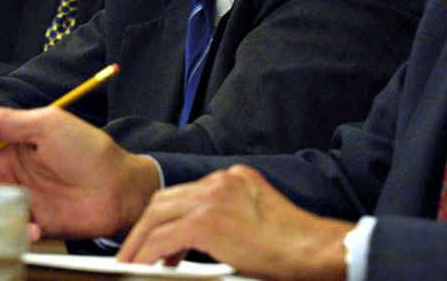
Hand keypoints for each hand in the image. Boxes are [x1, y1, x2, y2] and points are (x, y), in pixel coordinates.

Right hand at [0, 95, 159, 239]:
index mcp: (8, 144)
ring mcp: (17, 199)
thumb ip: (5, 120)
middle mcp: (7, 172)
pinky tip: (29, 229)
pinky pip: (7, 231)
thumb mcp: (46, 125)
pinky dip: (12, 233)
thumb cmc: (89, 149)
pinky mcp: (30, 224)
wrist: (121, 187)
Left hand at [119, 165, 351, 280]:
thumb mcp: (256, 225)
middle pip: (165, 200)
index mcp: (233, 179)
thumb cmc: (293, 247)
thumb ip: (227, 224)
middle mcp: (220, 182)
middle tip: (134, 253)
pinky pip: (162, 237)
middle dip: (145, 228)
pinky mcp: (206, 220)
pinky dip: (145, 253)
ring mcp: (212, 197)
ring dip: (139, 241)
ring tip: (131, 263)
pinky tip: (140, 268)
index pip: (185, 194)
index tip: (155, 241)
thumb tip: (195, 245)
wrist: (314, 250)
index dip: (164, 218)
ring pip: (157, 215)